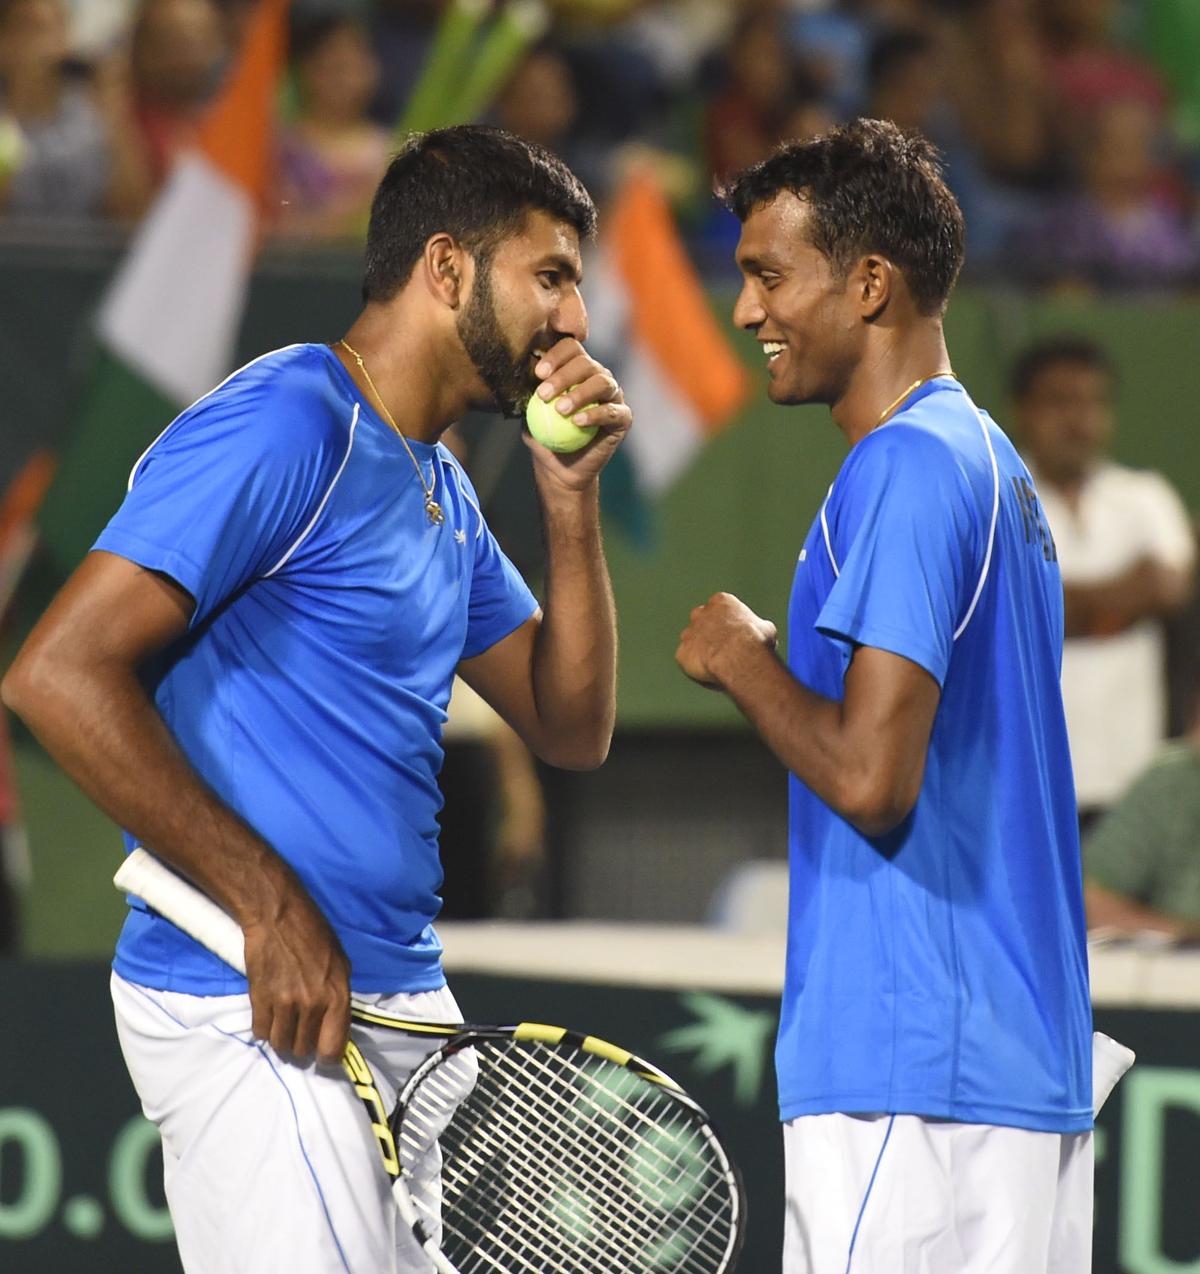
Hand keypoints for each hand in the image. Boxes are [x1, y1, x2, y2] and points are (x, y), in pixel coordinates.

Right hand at [242, 887, 350, 1065]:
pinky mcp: (260, 1000)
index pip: (333, 1047)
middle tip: (302, 1029)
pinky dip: (265, 1028)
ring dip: (283, 1038)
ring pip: (281, 1044)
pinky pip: (261, 1032)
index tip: (323, 1053)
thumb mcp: (341, 963)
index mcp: (338, 995)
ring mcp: (284, 1004)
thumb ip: (339, 997)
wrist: (278, 917)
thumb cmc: (314, 935)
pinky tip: (270, 1014)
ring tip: (285, 1022)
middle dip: (304, 1044)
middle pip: (304, 1049)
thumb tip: (336, 1026)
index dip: (328, 1056)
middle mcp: (313, 1004)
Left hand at [524, 339, 631, 489]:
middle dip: (563, 376)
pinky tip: (577, 422)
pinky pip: (613, 412)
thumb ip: (526, 393)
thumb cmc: (544, 437)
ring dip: (580, 393)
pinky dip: (595, 415)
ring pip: (602, 382)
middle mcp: (598, 377)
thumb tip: (516, 373)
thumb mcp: (529, 414)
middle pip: (586, 363)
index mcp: (577, 369)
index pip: (570, 348)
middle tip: (544, 395)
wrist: (561, 469)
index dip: (556, 356)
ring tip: (560, 409)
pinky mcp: (623, 418)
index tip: (538, 374)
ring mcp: (613, 396)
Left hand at [676, 593, 776, 690]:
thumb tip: (764, 631)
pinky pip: (687, 660)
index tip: (733, 634)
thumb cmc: (755, 641)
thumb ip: (757, 626)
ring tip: (717, 664)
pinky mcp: (682, 653)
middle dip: (709, 633)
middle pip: (701, 621)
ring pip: (691, 640)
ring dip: (701, 650)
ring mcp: (689, 633)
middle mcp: (701, 613)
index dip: (726, 622)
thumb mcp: (766, 628)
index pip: (719, 607)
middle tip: (722, 649)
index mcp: (721, 601)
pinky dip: (696, 666)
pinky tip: (710, 672)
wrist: (740, 658)